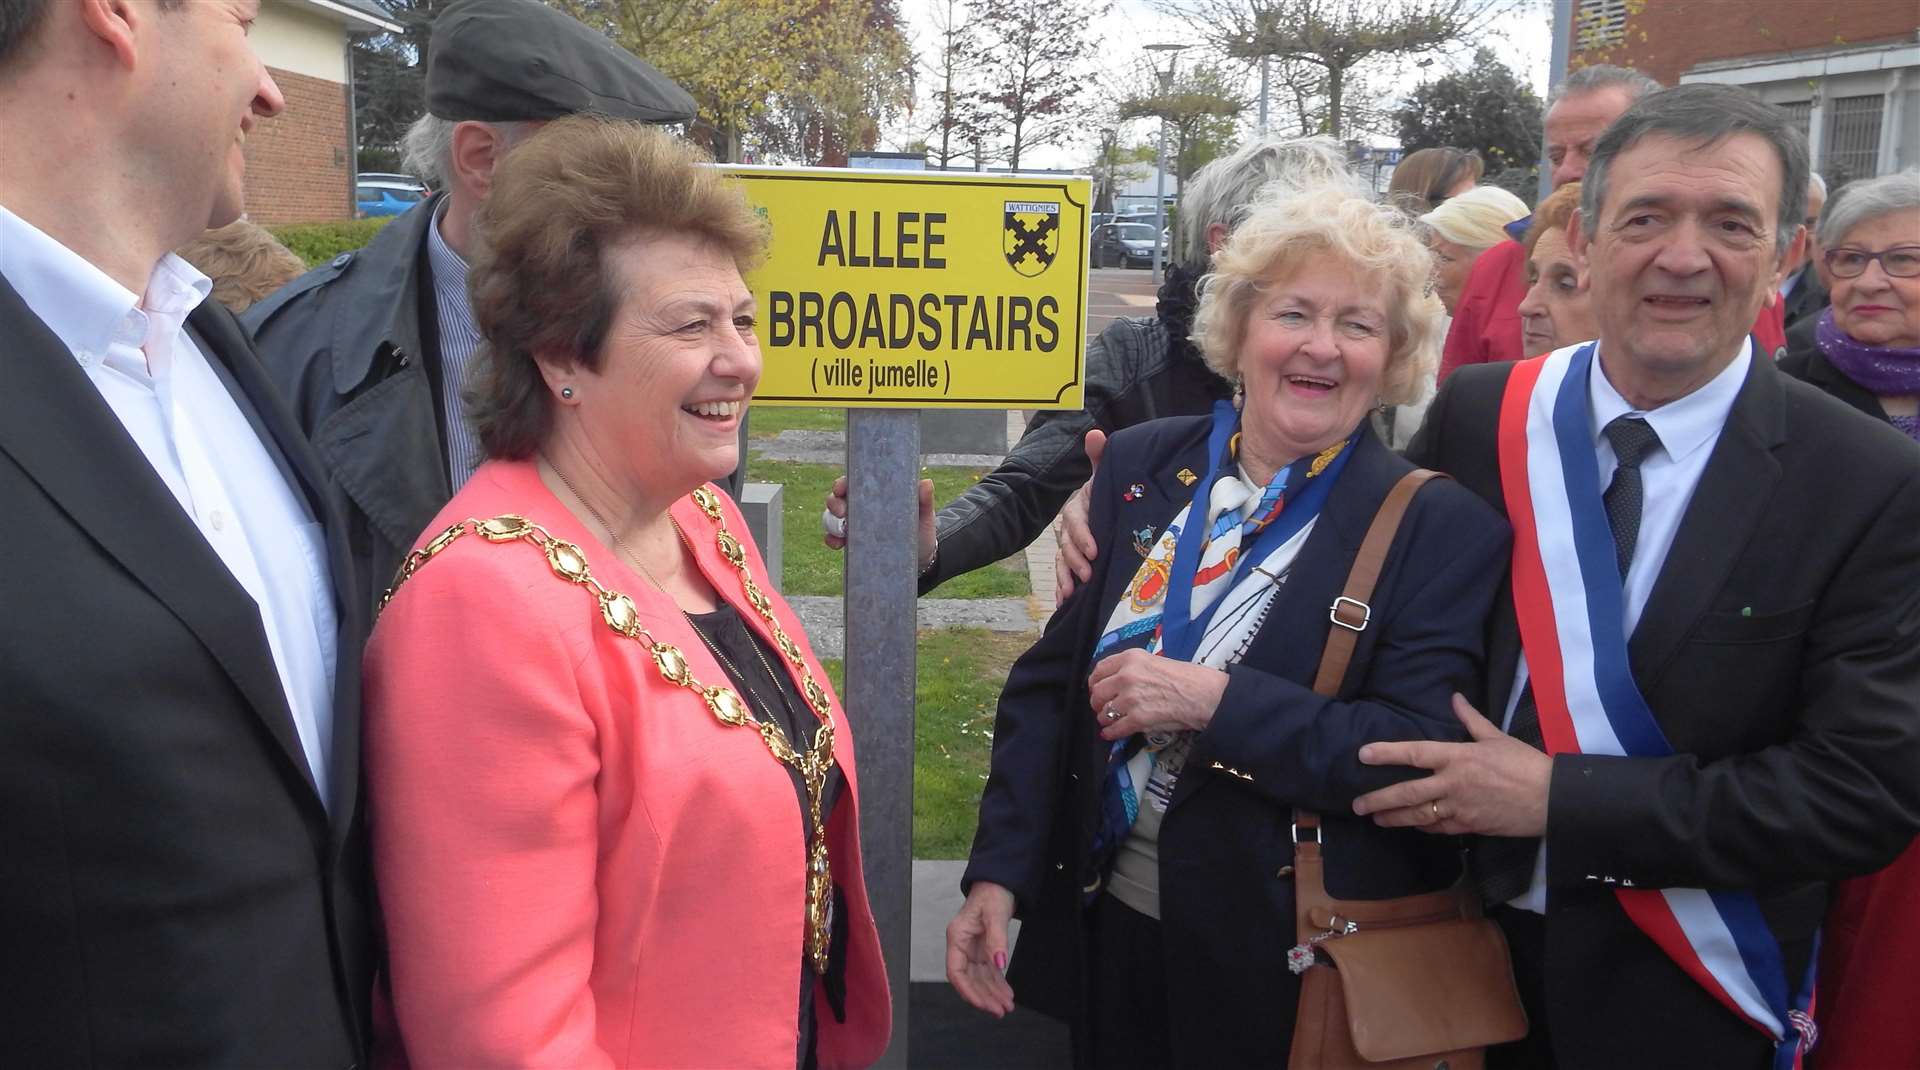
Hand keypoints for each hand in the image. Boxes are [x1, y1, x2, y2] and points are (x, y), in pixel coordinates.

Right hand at [825, 476, 938, 574]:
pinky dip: (831, 539)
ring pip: (832, 517)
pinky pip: (835, 538)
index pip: (853, 483)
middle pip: (837, 498)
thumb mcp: (924, 515)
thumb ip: (924, 500)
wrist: (921, 557)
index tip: (841, 488)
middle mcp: (861, 506)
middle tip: (841, 512)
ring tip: (840, 532)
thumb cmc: (921, 529)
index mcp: (875, 494)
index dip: (842, 483)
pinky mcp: (853, 542)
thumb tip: (926, 483)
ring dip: (830, 522)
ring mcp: (855, 525)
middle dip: (834, 503)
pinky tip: (837, 544)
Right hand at [946, 881, 1015, 1016]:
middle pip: (969, 979)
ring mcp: (972, 948)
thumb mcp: (995, 914)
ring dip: (992, 993)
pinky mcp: (983, 949)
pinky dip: (997, 983)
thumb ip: (997, 939)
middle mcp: (962, 945)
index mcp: (957, 937)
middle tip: (1000, 1011)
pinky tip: (1006, 993)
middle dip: (983, 996)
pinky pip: (988, 971)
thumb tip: (999, 963)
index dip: (967, 990)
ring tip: (1007, 1006)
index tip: (983, 1003)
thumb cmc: (992, 892)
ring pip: (979, 978)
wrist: (999, 882)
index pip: (956, 971)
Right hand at [1053, 429, 1106, 602]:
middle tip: (1088, 576)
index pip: (1075, 521)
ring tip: (1072, 594)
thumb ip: (1101, 456)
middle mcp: (1071, 528)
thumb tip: (1094, 433)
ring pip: (1063, 562)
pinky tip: (1065, 604)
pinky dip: (1063, 589)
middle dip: (1075, 561)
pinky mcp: (1075, 562)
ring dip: (1065, 578)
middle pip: (1067, 546)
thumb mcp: (1107, 475)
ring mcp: (1071, 546)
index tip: (1095, 551)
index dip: (1082, 536)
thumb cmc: (1111, 491)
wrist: (1116, 506)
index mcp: (1078, 508)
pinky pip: (1064, 576)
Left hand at [1086, 649, 1227, 741]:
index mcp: (1130, 658)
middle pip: (1098, 692)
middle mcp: (1126, 676)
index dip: (1095, 682)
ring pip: (1104, 712)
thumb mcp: (1154, 661)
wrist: (1203, 694)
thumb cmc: (1185, 677)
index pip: (1100, 669)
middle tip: (1103, 707)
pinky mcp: (1138, 718)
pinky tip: (1110, 734)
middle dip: (1098, 702)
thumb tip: (1114, 681)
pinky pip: (1115, 728)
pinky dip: (1111, 733)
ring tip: (1109, 721)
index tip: (1097, 688)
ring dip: (1105, 719)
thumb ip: (1132, 668)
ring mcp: (1130, 698)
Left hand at [1351, 694, 1551, 836]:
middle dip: (1379, 799)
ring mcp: (1460, 808)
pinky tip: (1412, 826)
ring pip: (1418, 815)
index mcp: (1458, 756)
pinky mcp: (1469, 826)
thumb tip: (1455, 698)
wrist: (1552, 799)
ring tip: (1376, 819)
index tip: (1363, 755)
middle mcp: (1453, 783)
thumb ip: (1471, 719)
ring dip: (1394, 818)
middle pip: (1407, 792)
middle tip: (1358, 805)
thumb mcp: (1497, 737)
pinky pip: (1439, 828)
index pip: (1414, 752)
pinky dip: (1423, 827)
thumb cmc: (1525, 764)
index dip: (1387, 753)